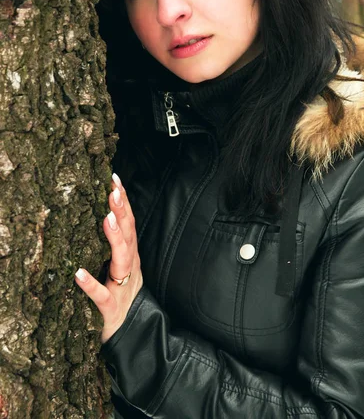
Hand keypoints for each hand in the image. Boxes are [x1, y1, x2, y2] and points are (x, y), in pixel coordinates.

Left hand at [75, 173, 142, 342]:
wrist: (134, 335)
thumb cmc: (122, 297)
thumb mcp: (121, 267)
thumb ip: (115, 244)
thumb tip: (103, 214)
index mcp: (130, 256)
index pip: (129, 223)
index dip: (124, 201)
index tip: (114, 179)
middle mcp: (129, 267)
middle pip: (129, 234)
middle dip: (122, 211)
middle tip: (113, 190)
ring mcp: (122, 286)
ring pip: (121, 259)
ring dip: (115, 238)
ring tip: (107, 218)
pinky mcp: (110, 309)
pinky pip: (101, 296)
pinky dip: (91, 285)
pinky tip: (79, 274)